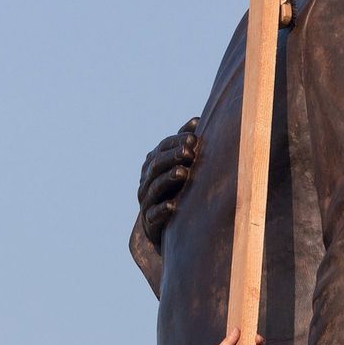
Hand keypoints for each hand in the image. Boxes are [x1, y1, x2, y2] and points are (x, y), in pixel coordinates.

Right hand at [137, 118, 200, 249]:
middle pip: (157, 165)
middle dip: (172, 157)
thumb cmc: (176, 188)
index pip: (162, 148)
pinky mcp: (150, 221)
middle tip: (190, 153)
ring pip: (155, 187)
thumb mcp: (179, 164)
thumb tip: (196, 120)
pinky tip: (173, 206)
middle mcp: (147, 180)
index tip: (193, 139)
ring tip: (183, 173)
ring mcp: (146, 200)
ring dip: (168, 179)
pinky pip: (153, 214)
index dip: (176, 142)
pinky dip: (162, 210)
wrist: (164, 225)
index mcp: (153, 164)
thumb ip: (185, 143)